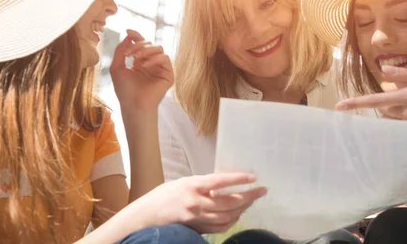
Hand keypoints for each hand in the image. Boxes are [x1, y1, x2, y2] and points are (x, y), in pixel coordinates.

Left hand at [110, 29, 173, 112]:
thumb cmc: (124, 90)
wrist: (133, 105)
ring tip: (136, 58)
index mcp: (140, 61)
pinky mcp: (168, 74)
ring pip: (159, 48)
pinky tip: (144, 65)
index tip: (128, 31)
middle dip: (138, 45)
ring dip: (146, 50)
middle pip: (150, 44)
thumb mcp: (116, 67)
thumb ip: (120, 50)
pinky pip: (165, 58)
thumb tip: (128, 36)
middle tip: (129, 53)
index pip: (141, 44)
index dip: (136, 36)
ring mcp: (161, 68)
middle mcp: (151, 63)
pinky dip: (154, 59)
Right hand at [138, 173, 266, 233]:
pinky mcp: (196, 229)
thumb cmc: (163, 196)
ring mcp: (197, 218)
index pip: (221, 181)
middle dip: (248, 196)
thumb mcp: (183, 183)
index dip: (238, 179)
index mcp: (192, 185)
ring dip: (243, 208)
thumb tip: (223, 185)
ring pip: (227, 216)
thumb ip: (202, 185)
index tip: (253, 177)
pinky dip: (232, 221)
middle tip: (261, 190)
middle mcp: (196, 202)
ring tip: (252, 200)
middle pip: (229, 201)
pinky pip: (220, 227)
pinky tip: (238, 214)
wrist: (145, 216)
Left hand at [336, 65, 406, 119]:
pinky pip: (400, 126)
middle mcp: (406, 112)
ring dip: (392, 110)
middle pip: (381, 109)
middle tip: (401, 97)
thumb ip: (406, 75)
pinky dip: (399, 120)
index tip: (340, 105)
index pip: (376, 99)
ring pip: (390, 117)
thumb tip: (384, 71)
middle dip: (381, 104)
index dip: (357, 103)